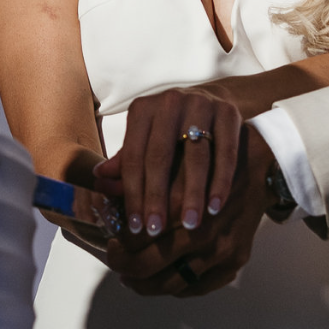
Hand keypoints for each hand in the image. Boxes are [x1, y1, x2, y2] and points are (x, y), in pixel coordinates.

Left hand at [92, 85, 244, 236]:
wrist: (214, 98)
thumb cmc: (172, 128)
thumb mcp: (146, 138)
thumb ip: (126, 160)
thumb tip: (99, 180)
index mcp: (143, 110)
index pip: (134, 157)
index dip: (133, 193)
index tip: (135, 225)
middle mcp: (169, 103)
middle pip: (161, 156)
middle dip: (157, 197)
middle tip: (157, 229)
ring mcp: (201, 105)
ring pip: (196, 156)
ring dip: (193, 194)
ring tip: (190, 224)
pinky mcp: (228, 114)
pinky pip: (225, 153)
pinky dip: (221, 182)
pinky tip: (215, 207)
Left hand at [101, 127, 271, 296]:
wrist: (261, 165)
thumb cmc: (211, 159)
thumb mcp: (172, 157)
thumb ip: (135, 171)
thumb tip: (99, 180)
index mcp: (181, 206)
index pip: (135, 239)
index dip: (117, 246)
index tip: (111, 242)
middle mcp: (202, 232)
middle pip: (149, 266)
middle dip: (125, 268)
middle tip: (117, 262)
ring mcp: (221, 250)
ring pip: (172, 284)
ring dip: (147, 284)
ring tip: (133, 276)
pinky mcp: (236, 260)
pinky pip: (199, 287)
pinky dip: (177, 288)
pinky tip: (164, 278)